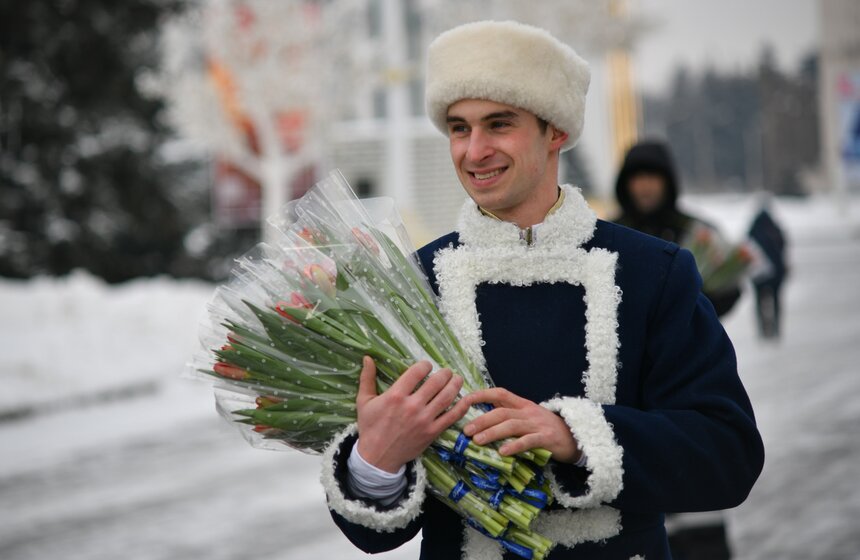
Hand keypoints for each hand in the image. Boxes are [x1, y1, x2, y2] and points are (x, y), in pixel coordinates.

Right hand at [356, 356, 469, 472]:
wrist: (377, 457)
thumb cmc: (370, 428)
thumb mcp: (364, 401)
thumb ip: (367, 378)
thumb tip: (367, 358)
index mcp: (395, 396)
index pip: (417, 372)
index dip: (425, 365)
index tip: (427, 366)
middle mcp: (412, 406)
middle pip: (436, 382)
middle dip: (444, 373)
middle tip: (446, 372)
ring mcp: (424, 420)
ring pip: (447, 397)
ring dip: (455, 384)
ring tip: (457, 379)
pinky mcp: (432, 432)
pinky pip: (452, 417)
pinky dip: (462, 406)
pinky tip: (465, 399)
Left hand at [462, 388, 580, 463]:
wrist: (576, 438)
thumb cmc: (546, 429)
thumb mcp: (528, 417)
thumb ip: (509, 416)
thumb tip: (481, 420)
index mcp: (523, 404)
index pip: (500, 394)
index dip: (482, 395)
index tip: (464, 400)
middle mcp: (528, 412)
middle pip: (502, 412)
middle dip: (482, 420)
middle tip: (466, 430)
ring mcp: (538, 424)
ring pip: (511, 426)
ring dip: (492, 433)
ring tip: (477, 441)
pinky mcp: (546, 439)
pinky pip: (528, 441)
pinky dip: (514, 446)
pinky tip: (502, 452)